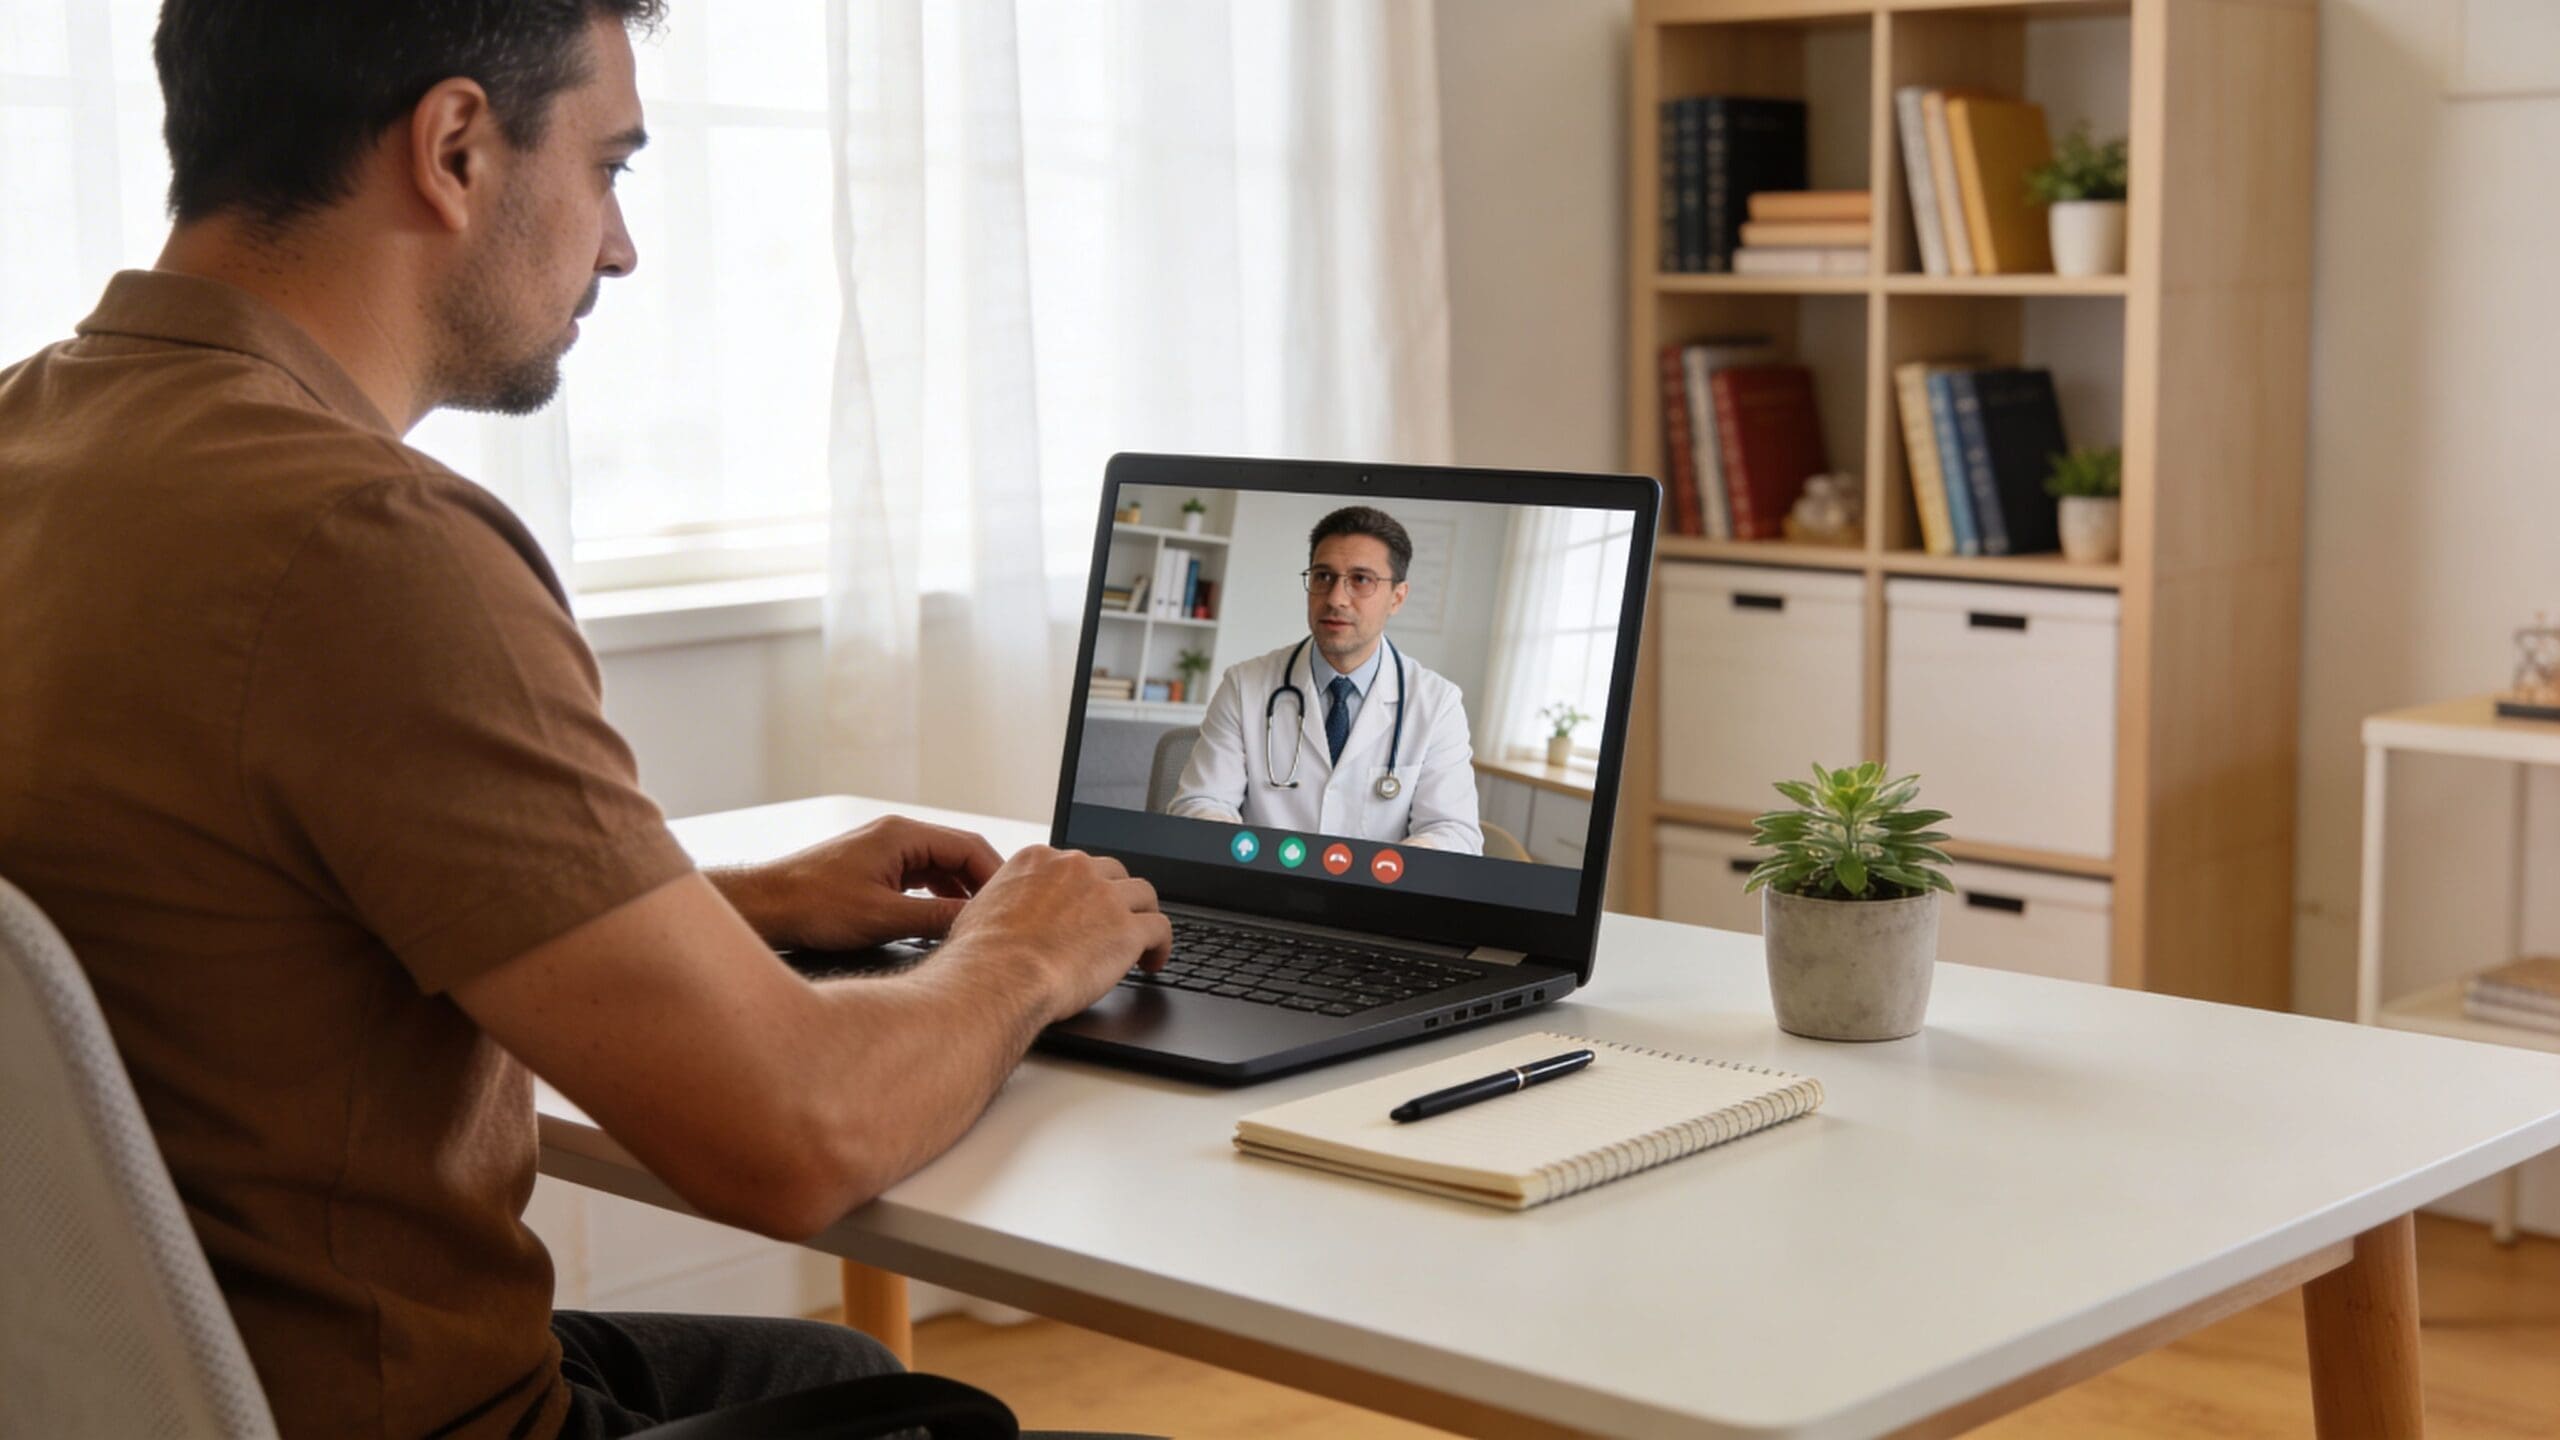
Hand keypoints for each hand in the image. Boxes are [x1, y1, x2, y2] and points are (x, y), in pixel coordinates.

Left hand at [715, 816, 1003, 950]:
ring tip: (979, 923)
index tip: (1013, 904)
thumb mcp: (882, 917)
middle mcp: (898, 836)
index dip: (997, 877)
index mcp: (903, 836)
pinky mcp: (876, 868)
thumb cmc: (812, 904)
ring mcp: (886, 851)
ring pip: (941, 868)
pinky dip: (938, 898)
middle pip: (959, 855)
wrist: (766, 905)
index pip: (970, 847)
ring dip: (961, 893)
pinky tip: (944, 922)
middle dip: (983, 885)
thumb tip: (975, 925)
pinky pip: (921, 878)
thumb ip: (934, 919)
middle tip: (1004, 916)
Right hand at [938, 846, 1172, 1023]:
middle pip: (1113, 873)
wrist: (1000, 977)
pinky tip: (1154, 962)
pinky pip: (1161, 928)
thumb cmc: (981, 955)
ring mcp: (1105, 897)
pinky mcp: (1127, 930)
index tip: (1085, 908)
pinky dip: (1162, 945)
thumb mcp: (980, 911)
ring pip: (1143, 894)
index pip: (1074, 865)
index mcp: (1039, 860)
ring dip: (1143, 915)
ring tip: (1143, 941)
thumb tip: (1003, 916)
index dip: (1084, 889)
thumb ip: (1003, 902)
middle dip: (1116, 897)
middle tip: (1115, 922)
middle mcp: (1076, 869)